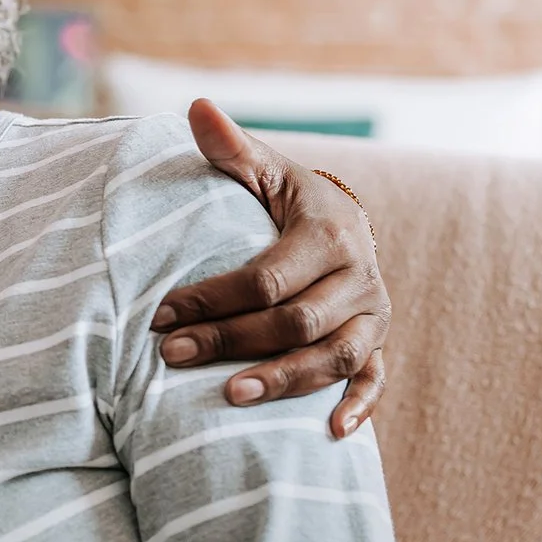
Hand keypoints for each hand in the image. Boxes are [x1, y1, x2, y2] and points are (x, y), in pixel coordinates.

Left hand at [152, 100, 389, 438]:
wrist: (343, 223)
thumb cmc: (287, 200)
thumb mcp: (263, 171)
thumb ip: (230, 148)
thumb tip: (195, 106)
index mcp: (330, 232)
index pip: (268, 276)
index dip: (213, 298)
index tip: (160, 314)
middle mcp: (361, 276)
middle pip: (297, 321)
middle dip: (232, 341)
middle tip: (171, 356)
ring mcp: (375, 316)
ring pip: (335, 357)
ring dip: (284, 380)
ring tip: (230, 398)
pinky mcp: (381, 345)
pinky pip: (375, 381)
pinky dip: (359, 408)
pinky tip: (330, 435)